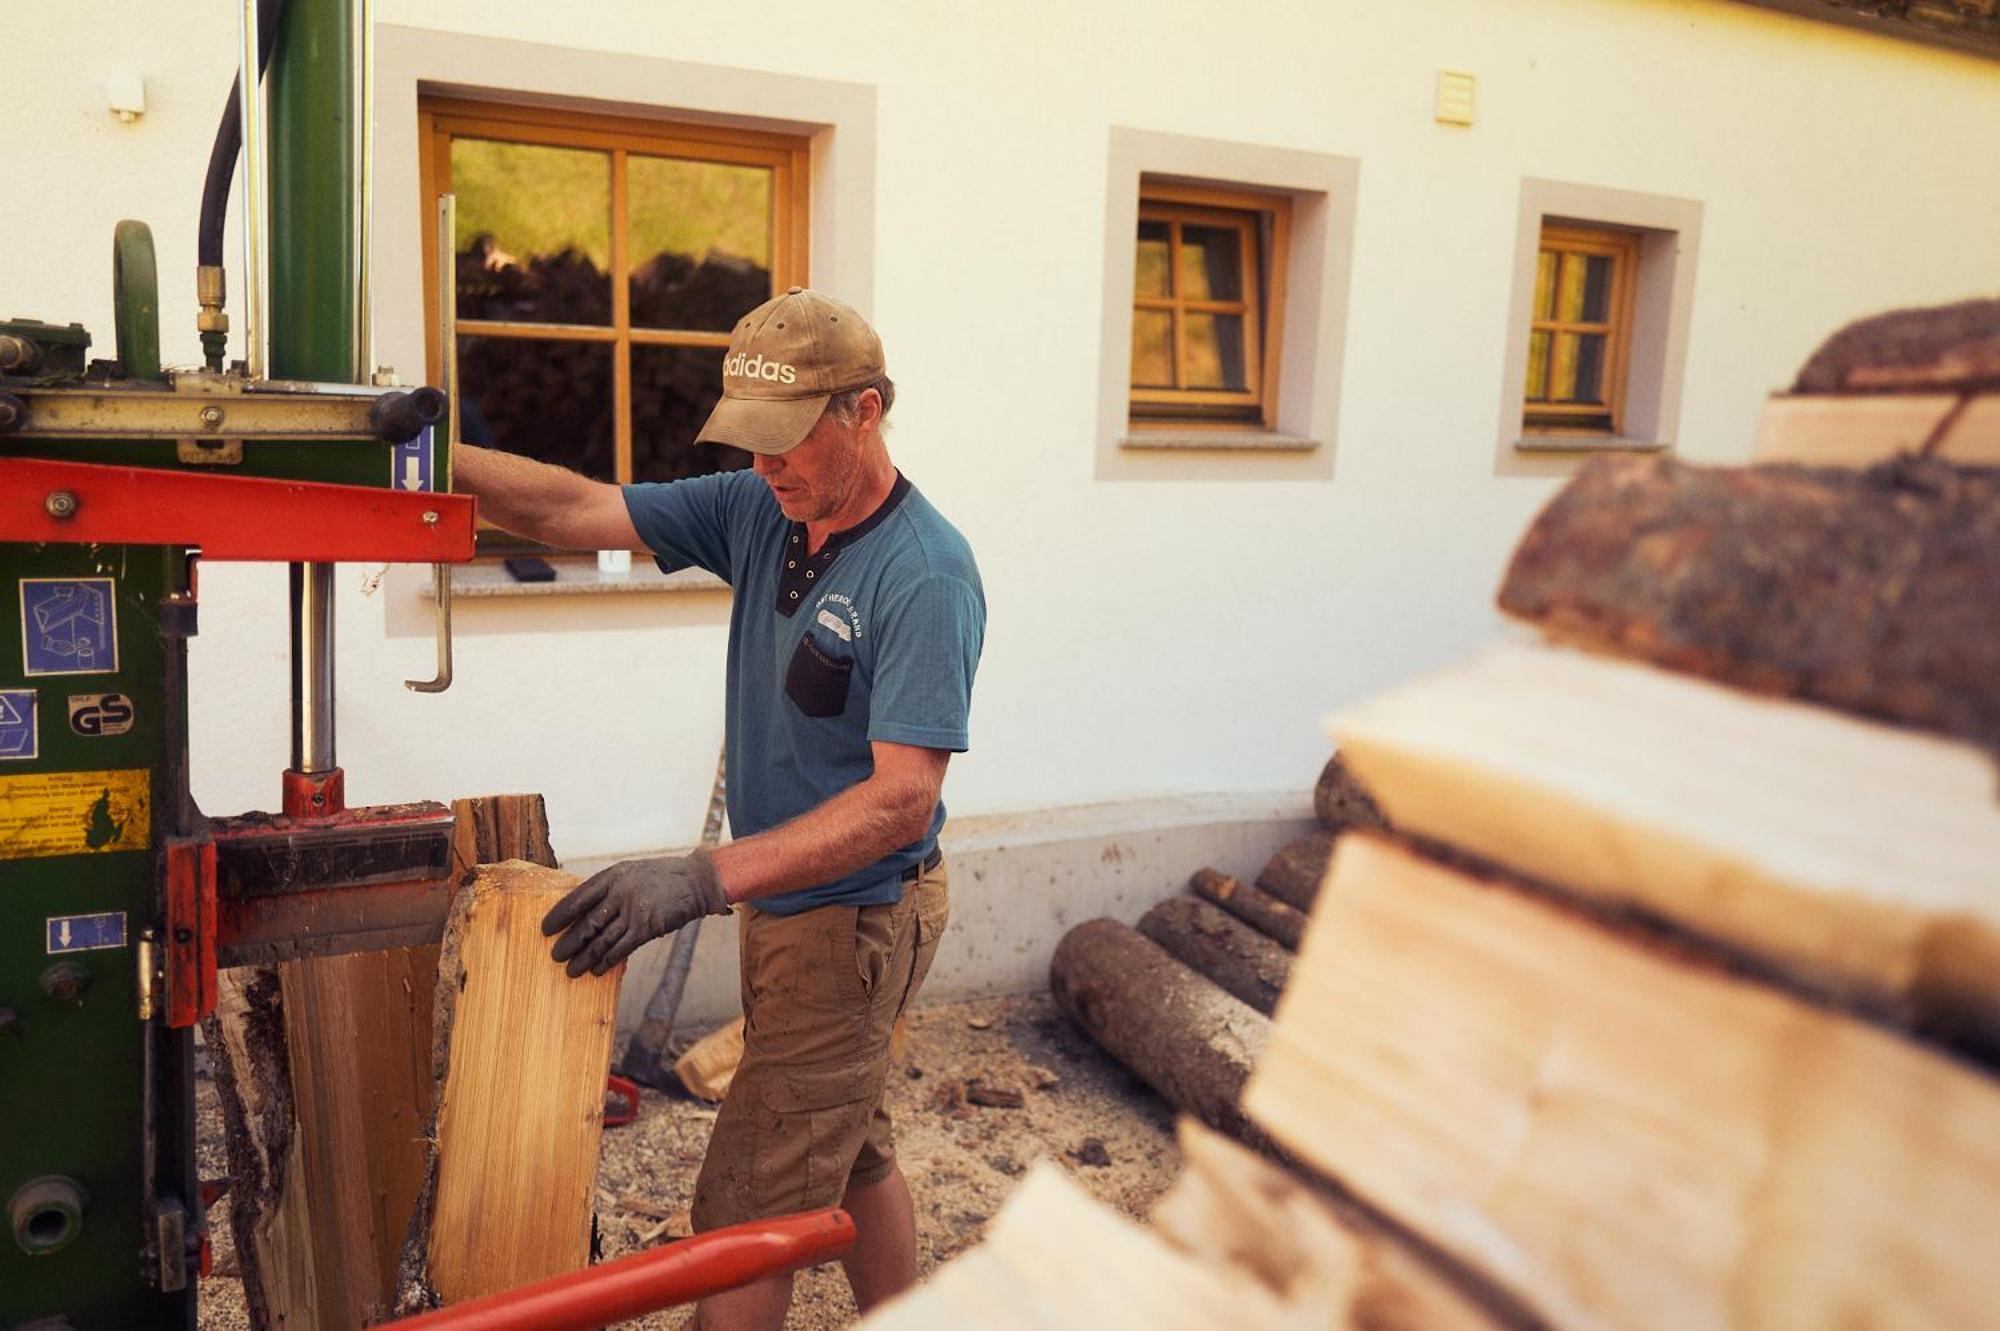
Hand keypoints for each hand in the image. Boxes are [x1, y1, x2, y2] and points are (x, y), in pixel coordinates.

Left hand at [541, 849, 729, 977]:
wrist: (696, 880)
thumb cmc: (661, 878)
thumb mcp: (631, 873)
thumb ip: (609, 889)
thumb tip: (583, 914)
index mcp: (612, 875)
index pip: (578, 898)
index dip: (559, 915)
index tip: (545, 929)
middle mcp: (620, 891)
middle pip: (587, 922)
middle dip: (569, 942)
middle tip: (555, 956)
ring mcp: (634, 910)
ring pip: (601, 940)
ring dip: (584, 958)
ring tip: (572, 970)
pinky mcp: (647, 927)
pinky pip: (621, 949)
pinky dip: (607, 961)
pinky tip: (598, 970)